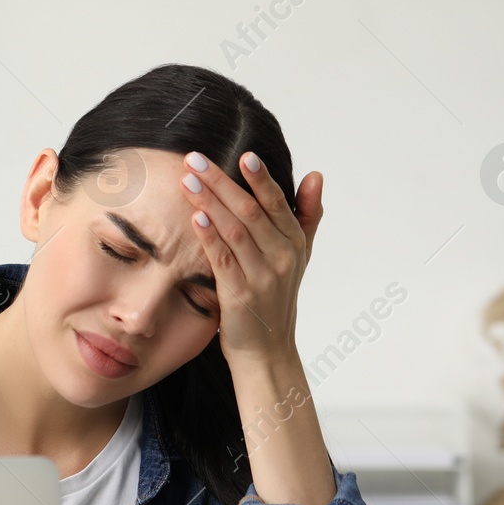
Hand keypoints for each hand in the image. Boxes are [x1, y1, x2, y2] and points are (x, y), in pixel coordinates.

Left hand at [179, 151, 323, 365]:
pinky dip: (209, 237)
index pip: (276, 202)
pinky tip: (195, 217)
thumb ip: (306, 214)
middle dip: (221, 182)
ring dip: (209, 202)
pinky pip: (223, 259)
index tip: (245, 154)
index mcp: (295, 242)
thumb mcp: (299, 256)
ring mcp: (262, 276)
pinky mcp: (240, 295)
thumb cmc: (276, 298)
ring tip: (188, 180)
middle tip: (195, 159)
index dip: (261, 178)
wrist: (267, 350)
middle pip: (250, 211)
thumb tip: (316, 174)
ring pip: (235, 230)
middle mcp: (282, 257)